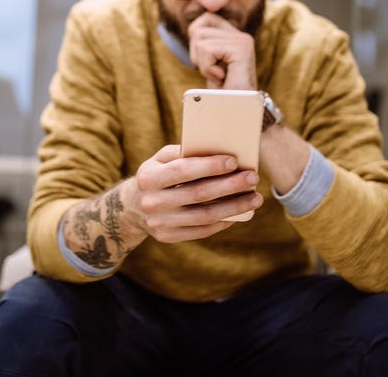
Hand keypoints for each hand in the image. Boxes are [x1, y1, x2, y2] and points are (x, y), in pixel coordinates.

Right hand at [122, 145, 262, 242]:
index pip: (183, 171)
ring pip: (204, 216)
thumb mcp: (159, 159)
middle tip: (252, 178)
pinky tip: (240, 213)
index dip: (209, 166)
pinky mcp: (168, 237)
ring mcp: (160, 223)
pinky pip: (202, 231)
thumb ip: (182, 153)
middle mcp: (152, 202)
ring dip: (234, 207)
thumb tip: (217, 150)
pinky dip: (223, 221)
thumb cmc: (156, 175)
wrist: (132, 207)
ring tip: (255, 198)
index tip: (233, 161)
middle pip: (198, 194)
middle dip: (229, 185)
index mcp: (148, 177)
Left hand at [187, 13, 256, 88]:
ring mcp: (242, 41)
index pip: (206, 17)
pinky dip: (207, 67)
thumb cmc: (221, 92)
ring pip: (199, 40)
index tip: (207, 60)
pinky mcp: (240, 49)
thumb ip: (204, 44)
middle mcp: (241, 35)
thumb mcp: (209, 64)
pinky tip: (221, 77)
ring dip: (202, 63)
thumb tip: (193, 29)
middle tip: (213, 70)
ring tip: (218, 75)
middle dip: (196, 53)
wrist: (236, 112)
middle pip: (197, 29)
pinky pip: (207, 50)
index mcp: (235, 35)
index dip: (196, 36)